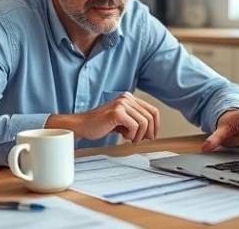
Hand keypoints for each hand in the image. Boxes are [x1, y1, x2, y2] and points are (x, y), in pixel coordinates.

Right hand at [45, 92, 159, 142]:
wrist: (82, 126)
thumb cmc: (100, 125)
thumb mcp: (122, 121)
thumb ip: (135, 122)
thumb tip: (151, 133)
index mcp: (129, 98)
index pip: (152, 110)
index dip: (155, 125)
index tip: (152, 136)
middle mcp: (126, 98)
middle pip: (150, 116)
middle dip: (148, 132)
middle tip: (139, 140)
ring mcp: (122, 103)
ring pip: (144, 122)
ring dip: (138, 135)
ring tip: (128, 138)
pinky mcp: (117, 112)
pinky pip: (135, 126)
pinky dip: (132, 135)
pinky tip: (123, 137)